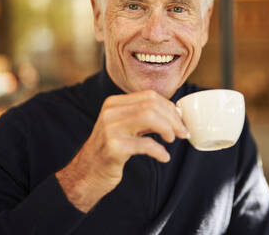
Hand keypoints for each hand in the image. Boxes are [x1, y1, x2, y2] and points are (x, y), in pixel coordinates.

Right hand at [55, 90, 187, 212]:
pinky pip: (145, 144)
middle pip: (151, 105)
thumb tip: (174, 114)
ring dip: (167, 129)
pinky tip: (164, 157)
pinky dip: (159, 151)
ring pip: (149, 117)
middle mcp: (110, 112)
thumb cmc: (111, 150)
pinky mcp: (113, 148)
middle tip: (182, 133)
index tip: (179, 120)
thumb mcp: (125, 128)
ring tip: (172, 140)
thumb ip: (144, 118)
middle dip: (172, 119)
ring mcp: (110, 129)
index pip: (149, 96)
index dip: (169, 107)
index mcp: (113, 103)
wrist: (87, 173)